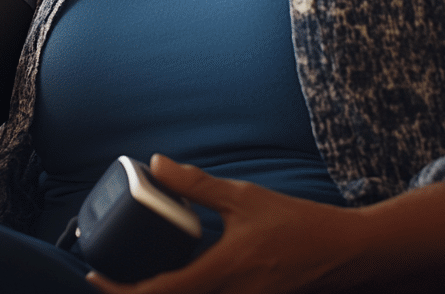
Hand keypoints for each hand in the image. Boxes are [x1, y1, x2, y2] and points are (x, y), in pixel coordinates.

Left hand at [86, 156, 444, 293]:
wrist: (348, 252)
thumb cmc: (298, 224)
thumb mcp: (244, 198)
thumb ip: (196, 185)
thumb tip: (157, 163)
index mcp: (222, 272)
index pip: (161, 293)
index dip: (121, 291)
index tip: (95, 276)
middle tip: (109, 280)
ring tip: (135, 281)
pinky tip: (178, 280)